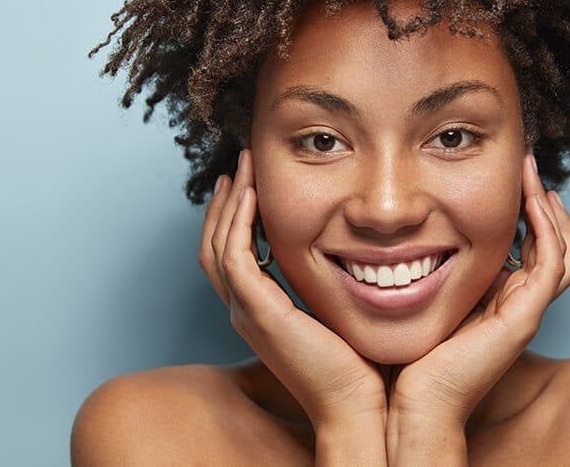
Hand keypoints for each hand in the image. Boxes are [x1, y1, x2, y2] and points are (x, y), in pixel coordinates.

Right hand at [198, 148, 387, 429]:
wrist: (356, 404)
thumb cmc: (353, 362)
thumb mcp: (331, 311)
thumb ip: (323, 283)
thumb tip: (343, 253)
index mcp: (258, 311)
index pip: (231, 255)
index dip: (234, 218)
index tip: (250, 184)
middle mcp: (243, 310)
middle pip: (214, 245)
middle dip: (225, 203)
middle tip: (239, 166)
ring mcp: (245, 312)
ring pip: (217, 245)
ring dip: (229, 203)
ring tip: (242, 168)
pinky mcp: (257, 312)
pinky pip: (235, 256)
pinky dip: (238, 222)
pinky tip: (252, 193)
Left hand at [386, 151, 569, 430]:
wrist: (414, 401)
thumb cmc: (411, 354)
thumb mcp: (421, 299)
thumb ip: (429, 272)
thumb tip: (402, 237)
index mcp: (496, 300)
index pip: (526, 249)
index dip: (523, 214)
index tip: (505, 179)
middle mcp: (516, 303)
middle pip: (549, 246)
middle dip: (541, 204)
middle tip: (527, 167)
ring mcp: (524, 310)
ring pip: (559, 250)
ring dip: (549, 210)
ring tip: (533, 175)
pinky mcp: (525, 317)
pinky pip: (551, 263)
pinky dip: (548, 229)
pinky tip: (533, 200)